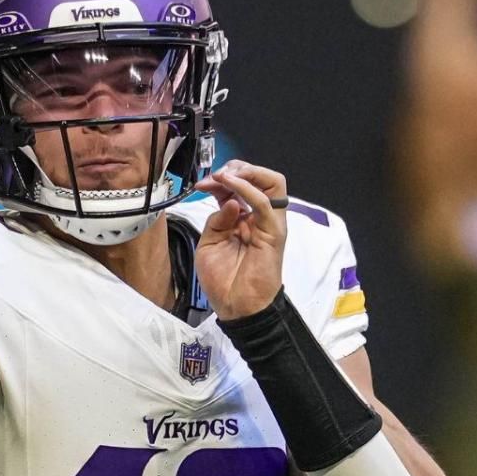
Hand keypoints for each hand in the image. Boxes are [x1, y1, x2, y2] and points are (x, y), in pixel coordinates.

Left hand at [195, 160, 288, 319]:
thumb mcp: (209, 243)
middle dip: (236, 168)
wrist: (235, 307)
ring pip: (272, 181)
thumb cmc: (223, 280)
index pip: (239, 185)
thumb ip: (217, 219)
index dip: (220, 179)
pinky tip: (230, 186)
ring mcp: (269, 222)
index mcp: (243, 218)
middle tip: (215, 177)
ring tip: (225, 177)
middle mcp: (258, 217)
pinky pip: (265, 202)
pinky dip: (247, 188)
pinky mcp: (274, 232)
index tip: (202, 184)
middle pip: (259, 177)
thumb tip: (229, 200)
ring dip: (247, 172)